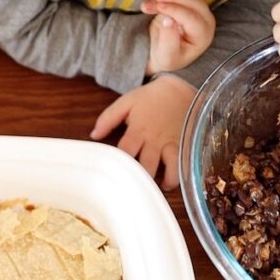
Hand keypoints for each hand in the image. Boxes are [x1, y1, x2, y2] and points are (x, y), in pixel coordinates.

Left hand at [90, 75, 195, 189]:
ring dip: (160, 182)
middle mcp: (155, 140)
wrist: (179, 88)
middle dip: (139, 178)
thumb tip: (94, 135)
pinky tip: (168, 183)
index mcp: (138, 129)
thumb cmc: (150, 98)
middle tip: (129, 191)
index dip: (119, 164)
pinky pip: (183, 165)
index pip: (126, 151)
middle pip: (147, 165)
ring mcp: (172, 144)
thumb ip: (108, 118)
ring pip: (169, 169)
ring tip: (150, 189)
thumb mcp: (126, 102)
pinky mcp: (185, 146)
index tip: (112, 175)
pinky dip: (176, 177)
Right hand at [141, 0, 215, 74]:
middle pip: (193, 3)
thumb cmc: (167, 59)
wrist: (164, 55)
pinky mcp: (189, 5)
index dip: (175, 10)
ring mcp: (199, 11)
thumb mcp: (166, 57)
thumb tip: (168, 20)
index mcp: (203, 36)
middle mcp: (205, 22)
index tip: (159, 6)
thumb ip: (168, 41)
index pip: (192, 18)